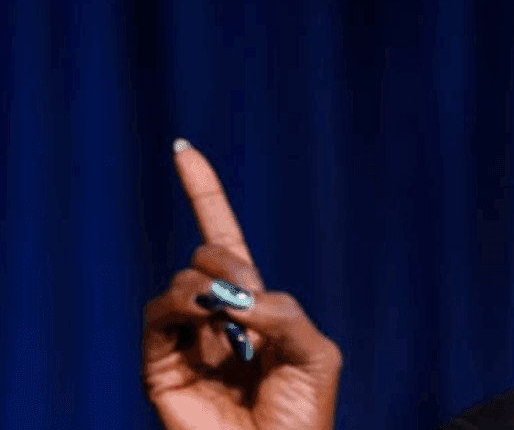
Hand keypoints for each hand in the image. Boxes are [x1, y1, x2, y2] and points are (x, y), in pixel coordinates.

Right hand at [142, 139, 342, 429]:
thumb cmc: (304, 415)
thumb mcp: (316, 351)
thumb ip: (284, 310)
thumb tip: (235, 295)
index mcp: (255, 309)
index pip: (224, 240)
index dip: (205, 193)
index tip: (182, 148)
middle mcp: (215, 318)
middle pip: (209, 254)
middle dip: (231, 261)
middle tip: (251, 297)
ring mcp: (186, 341)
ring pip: (182, 280)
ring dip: (211, 286)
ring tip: (231, 316)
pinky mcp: (160, 366)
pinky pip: (159, 314)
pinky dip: (183, 305)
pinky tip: (207, 318)